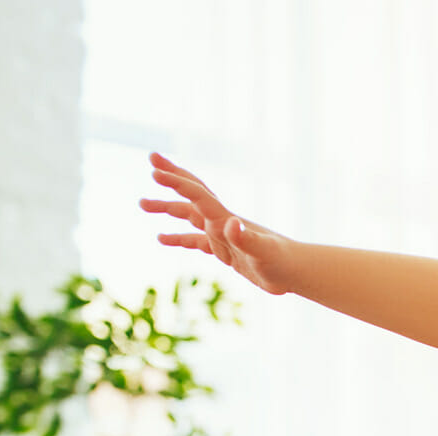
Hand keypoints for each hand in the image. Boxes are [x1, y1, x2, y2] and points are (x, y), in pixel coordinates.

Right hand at [141, 153, 294, 294]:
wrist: (295, 271)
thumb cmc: (281, 261)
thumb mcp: (262, 250)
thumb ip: (246, 237)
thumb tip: (231, 224)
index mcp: (225, 219)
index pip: (197, 195)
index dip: (176, 181)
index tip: (154, 169)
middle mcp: (222, 221)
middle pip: (192, 195)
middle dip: (172, 178)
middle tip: (152, 162)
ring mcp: (222, 235)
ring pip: (189, 216)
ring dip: (167, 208)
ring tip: (142, 203)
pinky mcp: (225, 251)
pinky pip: (196, 241)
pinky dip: (178, 238)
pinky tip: (162, 239)